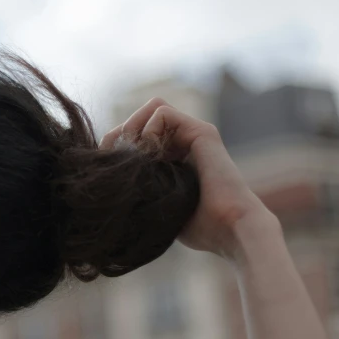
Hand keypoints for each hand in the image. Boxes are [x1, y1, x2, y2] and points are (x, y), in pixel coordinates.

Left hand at [99, 98, 274, 259]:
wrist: (229, 229)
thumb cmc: (198, 227)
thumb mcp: (158, 205)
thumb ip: (140, 188)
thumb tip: (109, 182)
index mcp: (173, 159)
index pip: (135, 137)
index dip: (115, 147)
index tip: (108, 168)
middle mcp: (183, 143)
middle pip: (140, 120)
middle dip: (121, 136)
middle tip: (115, 160)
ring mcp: (193, 135)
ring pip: (151, 109)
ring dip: (133, 127)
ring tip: (131, 155)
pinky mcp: (201, 131)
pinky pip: (163, 111)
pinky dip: (148, 128)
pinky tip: (149, 154)